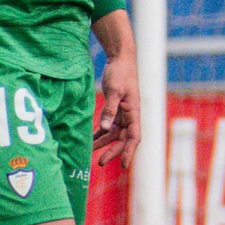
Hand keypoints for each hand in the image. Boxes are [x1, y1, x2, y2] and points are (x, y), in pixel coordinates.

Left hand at [93, 51, 140, 168]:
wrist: (120, 58)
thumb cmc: (120, 72)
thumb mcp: (114, 91)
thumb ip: (109, 110)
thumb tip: (104, 128)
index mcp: (134, 112)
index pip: (134, 137)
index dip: (129, 152)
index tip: (123, 166)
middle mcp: (130, 115)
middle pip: (123, 139)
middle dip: (113, 152)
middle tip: (100, 163)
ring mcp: (123, 113)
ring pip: (114, 134)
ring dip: (103, 143)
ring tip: (90, 153)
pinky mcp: (115, 108)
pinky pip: (108, 125)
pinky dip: (100, 133)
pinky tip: (91, 139)